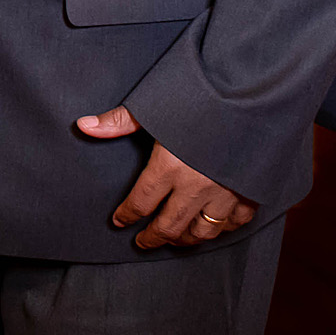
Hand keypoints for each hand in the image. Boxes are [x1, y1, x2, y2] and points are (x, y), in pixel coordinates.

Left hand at [76, 106, 257, 248]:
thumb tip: (83, 126)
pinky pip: (236, 222)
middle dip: (154, 237)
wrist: (252, 92)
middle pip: (169, 225)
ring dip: (186, 239)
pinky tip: (214, 228)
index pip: (141, 202)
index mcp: (169, 166)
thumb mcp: (155, 104)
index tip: (120, 221)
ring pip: (202, 231)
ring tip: (175, 240)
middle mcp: (196, 186)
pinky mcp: (251, 192)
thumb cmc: (201, 95)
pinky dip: (223, 229)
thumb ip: (119, 121)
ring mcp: (226, 193)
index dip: (127, 214)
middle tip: (143, 242)